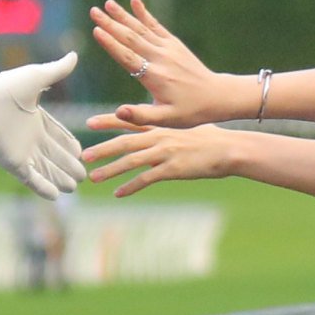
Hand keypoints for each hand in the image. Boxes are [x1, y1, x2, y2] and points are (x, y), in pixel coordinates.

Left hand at [0, 53, 86, 199]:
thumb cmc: (4, 89)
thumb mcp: (36, 77)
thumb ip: (57, 70)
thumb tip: (74, 55)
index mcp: (35, 119)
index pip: (57, 135)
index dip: (69, 145)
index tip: (81, 152)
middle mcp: (30, 138)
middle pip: (54, 155)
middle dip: (69, 166)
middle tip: (83, 175)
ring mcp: (22, 152)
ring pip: (46, 169)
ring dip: (60, 179)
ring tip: (74, 187)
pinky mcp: (14, 164)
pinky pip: (32, 179)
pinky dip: (43, 188)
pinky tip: (55, 196)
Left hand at [83, 118, 237, 197]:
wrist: (230, 149)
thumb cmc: (212, 140)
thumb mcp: (186, 130)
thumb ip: (168, 133)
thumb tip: (157, 137)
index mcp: (162, 126)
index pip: (130, 121)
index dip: (109, 121)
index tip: (89, 122)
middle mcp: (160, 136)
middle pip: (125, 141)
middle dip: (103, 148)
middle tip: (84, 155)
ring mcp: (166, 152)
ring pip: (131, 161)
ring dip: (111, 169)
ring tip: (94, 177)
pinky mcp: (173, 169)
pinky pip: (147, 178)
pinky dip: (131, 186)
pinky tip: (119, 193)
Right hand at [90, 0, 240, 127]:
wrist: (217, 96)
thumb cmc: (190, 111)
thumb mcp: (166, 120)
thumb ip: (140, 116)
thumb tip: (118, 112)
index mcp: (155, 77)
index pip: (129, 58)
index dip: (111, 44)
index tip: (97, 30)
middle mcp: (160, 58)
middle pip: (131, 38)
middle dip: (111, 24)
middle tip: (93, 11)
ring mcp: (168, 48)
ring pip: (141, 29)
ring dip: (123, 16)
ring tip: (107, 3)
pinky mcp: (174, 44)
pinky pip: (156, 25)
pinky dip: (144, 13)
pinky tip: (134, 1)